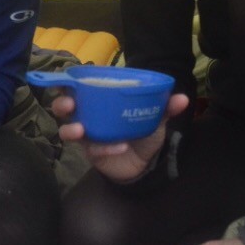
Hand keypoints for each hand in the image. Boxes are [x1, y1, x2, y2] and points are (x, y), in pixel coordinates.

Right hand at [52, 91, 188, 182]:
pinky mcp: (92, 153)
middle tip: (69, 104)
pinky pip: (92, 149)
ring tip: (80, 129)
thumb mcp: (156, 118)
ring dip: (70, 128)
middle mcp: (89, 114)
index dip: (68, 82)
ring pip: (67, 129)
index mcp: (101, 100)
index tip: (65, 79)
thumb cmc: (144, 134)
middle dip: (62, 102)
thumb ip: (165, 107)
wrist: (146, 164)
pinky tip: (119, 146)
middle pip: (64, 106)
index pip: (79, 86)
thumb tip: (182, 98)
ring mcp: (88, 135)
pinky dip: (104, 147)